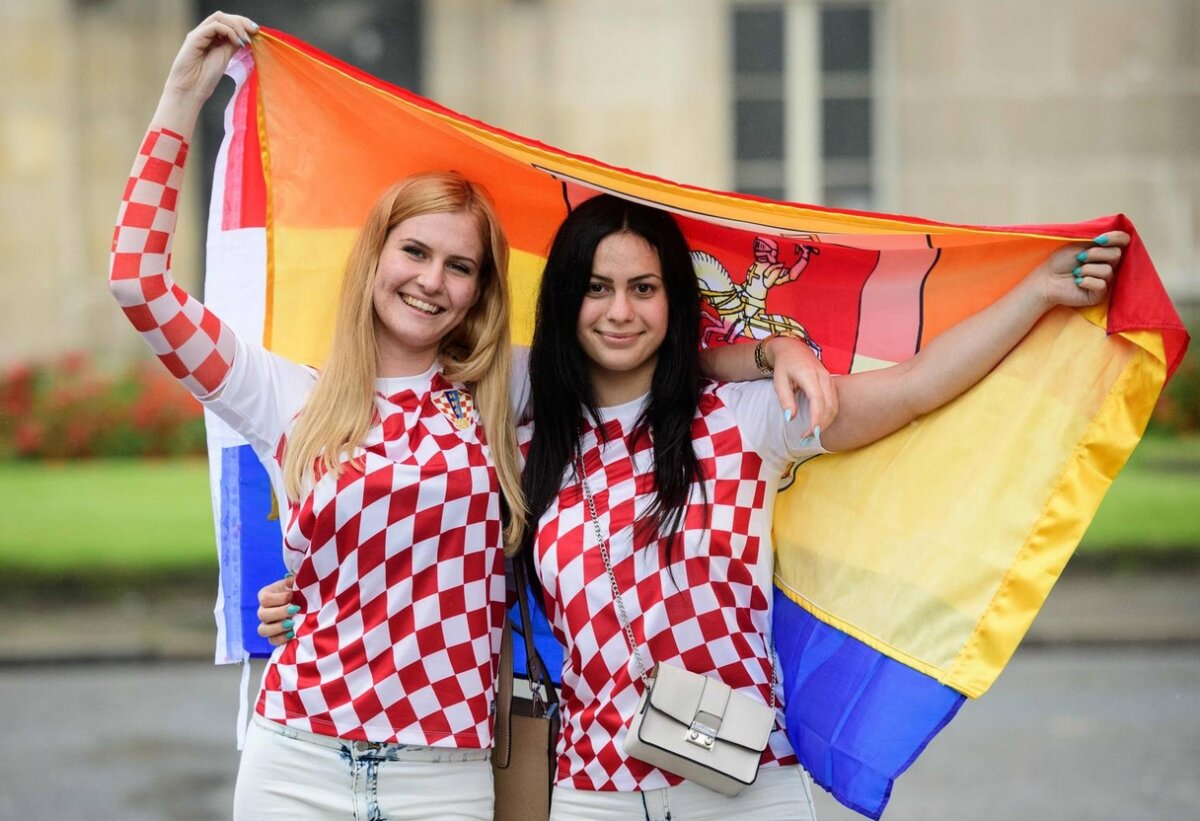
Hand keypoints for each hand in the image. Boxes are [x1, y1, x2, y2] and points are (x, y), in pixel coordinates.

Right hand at [151, 12, 258, 134]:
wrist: (191, 90)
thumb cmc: (206, 78)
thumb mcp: (226, 57)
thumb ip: (233, 45)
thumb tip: (246, 36)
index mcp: (212, 37)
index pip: (228, 21)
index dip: (243, 23)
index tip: (257, 31)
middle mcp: (204, 33)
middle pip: (224, 16)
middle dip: (242, 21)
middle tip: (255, 31)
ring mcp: (199, 34)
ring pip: (219, 18)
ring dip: (236, 25)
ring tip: (245, 39)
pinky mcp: (194, 38)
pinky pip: (214, 27)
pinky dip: (228, 31)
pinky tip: (236, 42)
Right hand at [256, 574, 296, 645]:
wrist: (306, 603)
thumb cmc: (299, 590)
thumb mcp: (296, 582)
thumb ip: (293, 580)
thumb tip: (289, 579)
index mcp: (266, 595)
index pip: (264, 599)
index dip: (278, 598)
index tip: (293, 596)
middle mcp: (263, 610)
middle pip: (262, 615)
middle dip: (279, 613)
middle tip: (295, 609)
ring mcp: (267, 625)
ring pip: (263, 630)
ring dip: (278, 627)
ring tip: (292, 623)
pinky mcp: (274, 636)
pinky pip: (272, 641)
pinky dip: (281, 639)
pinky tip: (293, 634)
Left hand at [765, 336, 837, 439]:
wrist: (793, 349)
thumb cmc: (784, 366)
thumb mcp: (779, 382)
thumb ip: (785, 400)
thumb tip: (790, 419)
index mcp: (809, 375)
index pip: (817, 400)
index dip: (816, 419)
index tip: (811, 434)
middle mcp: (823, 376)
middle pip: (829, 406)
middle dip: (820, 425)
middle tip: (806, 439)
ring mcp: (829, 379)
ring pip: (834, 406)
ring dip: (825, 423)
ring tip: (811, 435)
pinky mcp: (831, 383)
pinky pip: (834, 403)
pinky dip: (828, 416)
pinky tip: (818, 424)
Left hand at [1034, 230, 1128, 309]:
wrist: (1047, 279)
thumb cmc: (1060, 261)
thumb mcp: (1078, 243)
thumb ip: (1097, 239)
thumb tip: (1110, 235)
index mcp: (1105, 250)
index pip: (1124, 240)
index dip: (1115, 238)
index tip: (1098, 240)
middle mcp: (1109, 265)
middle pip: (1117, 254)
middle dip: (1095, 254)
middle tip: (1079, 258)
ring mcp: (1106, 280)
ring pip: (1108, 270)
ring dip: (1087, 269)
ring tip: (1076, 273)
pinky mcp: (1099, 294)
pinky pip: (1101, 285)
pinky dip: (1086, 281)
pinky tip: (1077, 282)